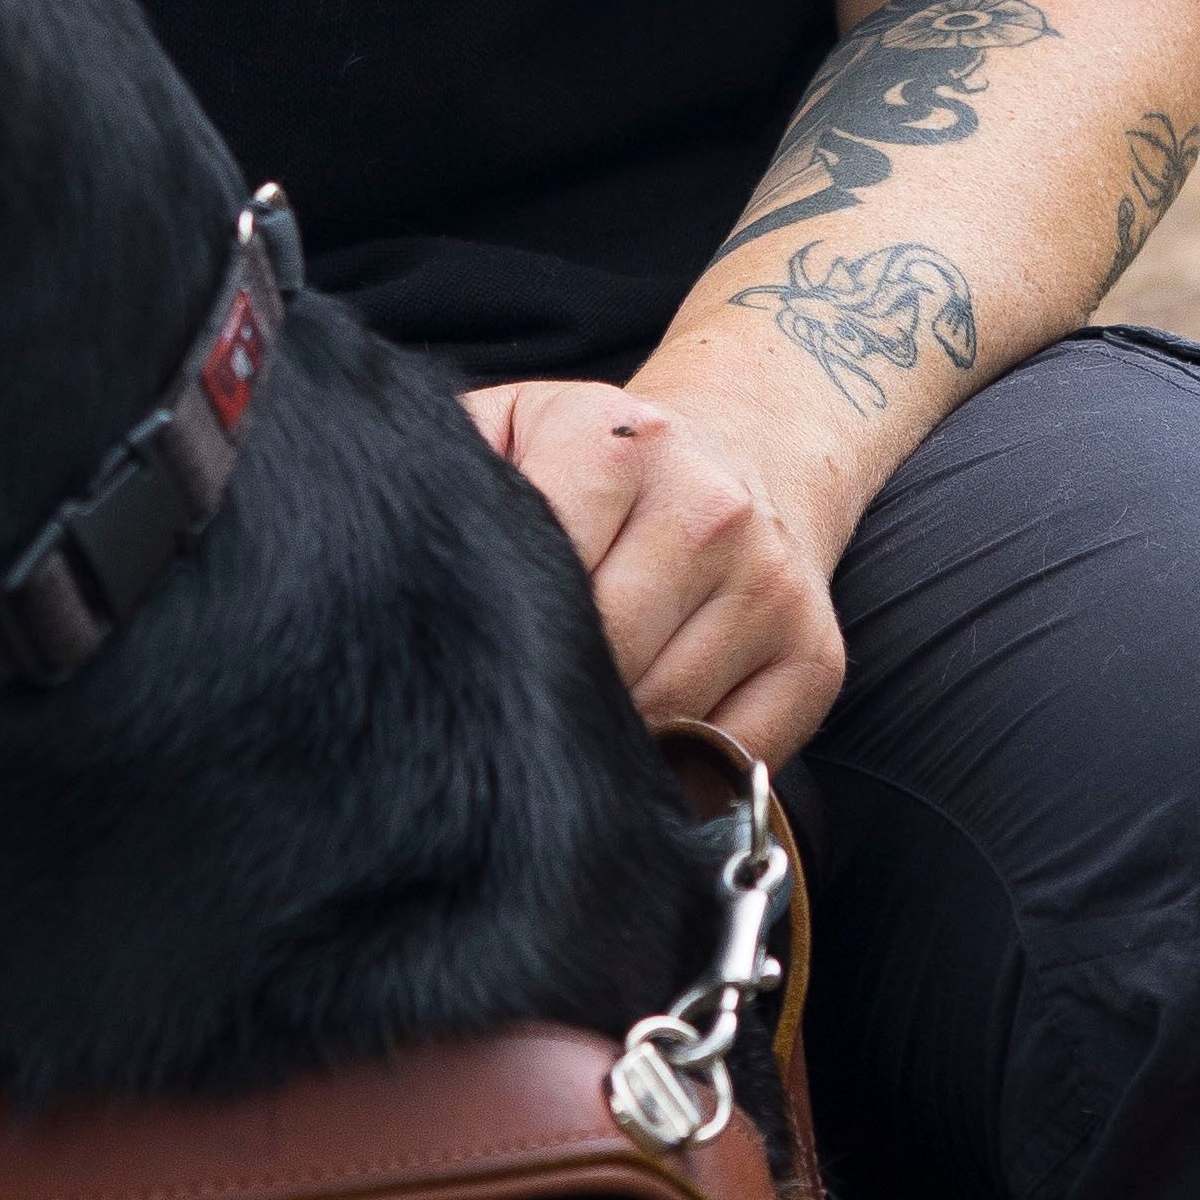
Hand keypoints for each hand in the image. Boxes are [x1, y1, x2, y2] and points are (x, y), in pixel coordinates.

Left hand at [462, 381, 850, 757]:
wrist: (752, 448)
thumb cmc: (603, 465)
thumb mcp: (520, 427)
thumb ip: (455, 474)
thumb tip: (383, 561)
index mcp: (619, 444)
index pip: (545, 577)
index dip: (502, 635)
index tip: (476, 656)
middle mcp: (708, 509)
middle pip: (607, 657)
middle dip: (552, 692)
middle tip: (518, 702)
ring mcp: (771, 585)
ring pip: (668, 715)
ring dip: (615, 736)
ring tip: (578, 712)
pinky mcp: (816, 655)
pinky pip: (737, 755)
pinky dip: (685, 771)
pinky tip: (651, 739)